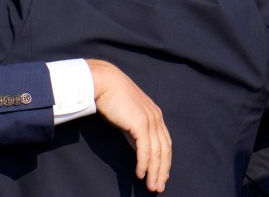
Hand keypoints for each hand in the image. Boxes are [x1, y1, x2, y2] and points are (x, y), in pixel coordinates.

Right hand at [87, 59, 169, 192]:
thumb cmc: (111, 96)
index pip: (165, 142)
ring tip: (151, 186)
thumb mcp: (127, 116)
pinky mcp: (140, 124)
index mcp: (155, 114)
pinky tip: (140, 174)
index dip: (165, 160)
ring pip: (157, 153)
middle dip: (162, 170)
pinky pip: (145, 150)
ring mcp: (150, 121)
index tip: (162, 174)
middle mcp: (156, 118)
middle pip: (164, 150)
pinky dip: (144, 164)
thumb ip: (134, 131)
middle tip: (159, 186)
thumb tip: (138, 148)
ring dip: (154, 172)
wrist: (103, 82)